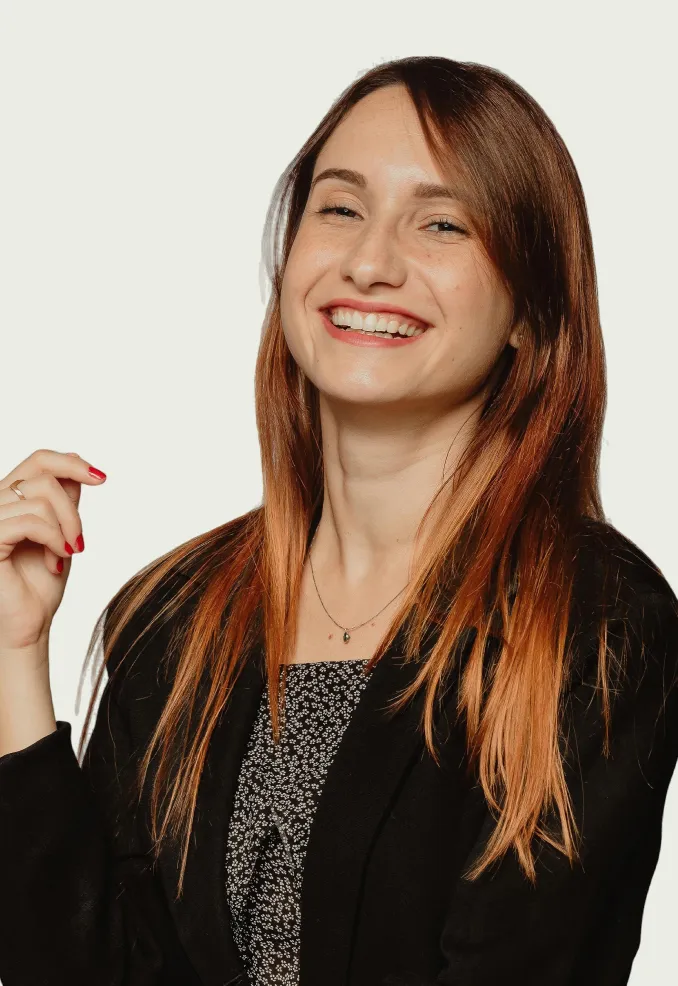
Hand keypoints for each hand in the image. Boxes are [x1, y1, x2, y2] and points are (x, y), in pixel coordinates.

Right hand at [0, 449, 106, 652]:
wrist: (30, 622)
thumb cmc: (41, 582)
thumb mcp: (61, 531)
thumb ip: (63, 500)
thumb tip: (74, 460)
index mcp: (9, 497)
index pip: (38, 460)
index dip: (71, 462)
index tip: (101, 478)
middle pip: (44, 477)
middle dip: (73, 509)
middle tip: (80, 542)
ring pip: (40, 499)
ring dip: (66, 529)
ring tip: (66, 554)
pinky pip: (29, 522)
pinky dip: (53, 539)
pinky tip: (57, 559)